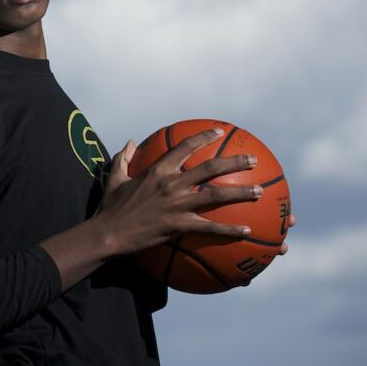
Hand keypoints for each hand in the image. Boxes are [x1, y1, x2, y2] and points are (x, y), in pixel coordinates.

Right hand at [96, 128, 261, 255]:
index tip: (219, 132)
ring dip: (241, 193)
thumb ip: (123, 158)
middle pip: (210, 168)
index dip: (204, 138)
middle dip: (234, 163)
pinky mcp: (179, 225)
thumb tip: (129, 142)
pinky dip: (230, 229)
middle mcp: (171, 183)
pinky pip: (210, 227)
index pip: (185, 147)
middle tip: (253, 161)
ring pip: (216, 195)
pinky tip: (246, 231)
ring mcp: (176, 204)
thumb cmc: (110, 207)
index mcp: (157, 170)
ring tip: (259, 192)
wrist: (107, 233)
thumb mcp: (114, 178)